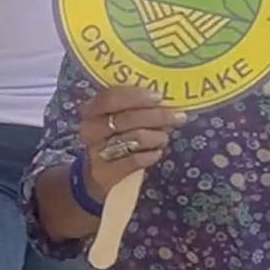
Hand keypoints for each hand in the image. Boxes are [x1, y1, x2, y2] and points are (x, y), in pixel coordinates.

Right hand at [74, 85, 185, 201]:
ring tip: (163, 138)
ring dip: (157, 137)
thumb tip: (165, 101)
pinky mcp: (106, 172)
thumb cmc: (114, 137)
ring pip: (135, 139)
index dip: (137, 96)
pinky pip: (136, 161)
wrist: (95, 171)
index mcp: (92, 109)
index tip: (159, 98)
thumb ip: (134, 106)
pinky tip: (156, 153)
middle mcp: (90, 129)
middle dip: (158, 117)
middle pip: (128, 118)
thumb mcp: (116, 117)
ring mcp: (97, 151)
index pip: (112, 97)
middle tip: (178, 118)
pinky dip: (151, 155)